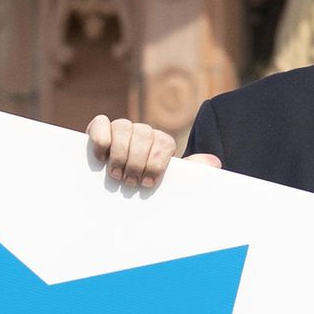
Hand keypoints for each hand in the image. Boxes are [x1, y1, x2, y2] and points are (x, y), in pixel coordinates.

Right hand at [87, 115, 219, 186]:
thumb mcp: (169, 183)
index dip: (156, 164)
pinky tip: (102, 158)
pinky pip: (101, 123)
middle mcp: (142, 132)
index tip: (149, 183)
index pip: (163, 143)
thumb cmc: (146, 188)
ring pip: (123, 127)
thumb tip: (215, 162)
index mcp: (161, 143)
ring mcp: (121, 128)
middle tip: (130, 182)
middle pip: (143, 135)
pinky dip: (101, 139)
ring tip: (116, 175)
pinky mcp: (98, 128)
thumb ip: (192, 171)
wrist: (122, 190)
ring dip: (119, 154)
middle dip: (136, 162)